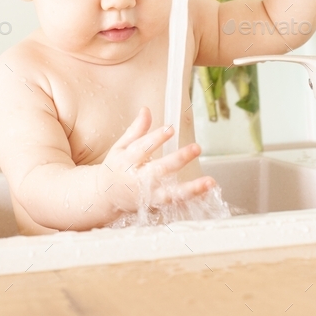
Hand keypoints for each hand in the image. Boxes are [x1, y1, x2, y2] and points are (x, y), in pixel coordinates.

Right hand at [99, 106, 214, 214]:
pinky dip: (192, 201)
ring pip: (170, 194)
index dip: (156, 139)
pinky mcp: (155, 206)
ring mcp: (147, 196)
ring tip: (210, 181)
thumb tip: (146, 109)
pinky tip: (207, 194)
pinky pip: (175, 205)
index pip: (142, 148)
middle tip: (197, 148)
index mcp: (127, 161)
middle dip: (179, 159)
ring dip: (191, 189)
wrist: (105, 197)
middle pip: (159, 170)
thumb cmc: (116, 168)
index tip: (170, 129)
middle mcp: (137, 179)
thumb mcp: (121, 147)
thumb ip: (136, 130)